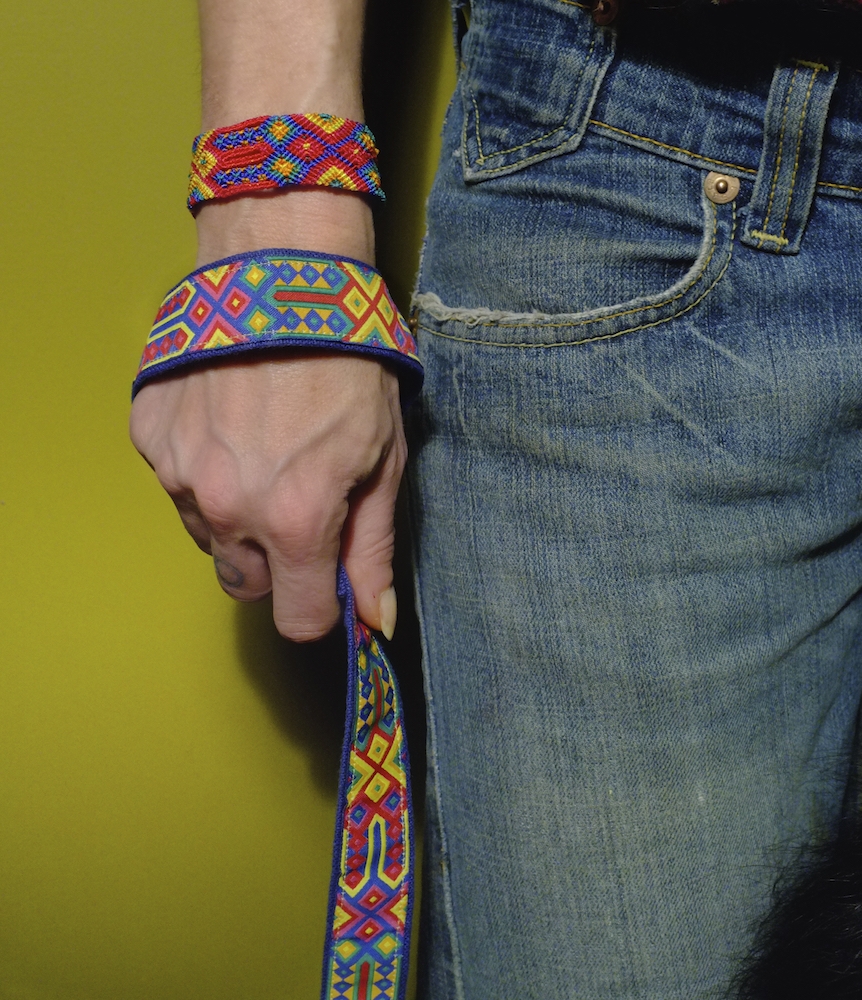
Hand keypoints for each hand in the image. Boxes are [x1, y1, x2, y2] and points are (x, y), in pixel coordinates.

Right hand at [129, 351, 405, 640]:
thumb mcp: (384, 458)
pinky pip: (178, 486)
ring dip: (236, 518)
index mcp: (295, 521)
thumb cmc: (348, 361)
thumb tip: (375, 620)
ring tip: (265, 453)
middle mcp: (228, 509)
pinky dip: (204, 472)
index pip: (297, 618)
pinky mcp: (151, 439)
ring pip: (209, 538)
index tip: (329, 579)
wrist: (280, 270)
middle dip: (275, 564)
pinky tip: (231, 423)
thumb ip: (372, 548)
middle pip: (246, 585)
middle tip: (299, 506)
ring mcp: (179, 474)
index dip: (320, 605)